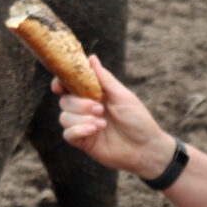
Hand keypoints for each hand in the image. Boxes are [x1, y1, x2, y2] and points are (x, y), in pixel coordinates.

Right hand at [56, 57, 174, 179]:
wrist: (146, 148)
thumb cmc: (138, 119)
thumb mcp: (122, 96)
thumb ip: (104, 79)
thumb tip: (91, 58)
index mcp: (94, 94)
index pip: (69, 85)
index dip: (61, 83)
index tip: (61, 84)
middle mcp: (86, 109)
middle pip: (65, 100)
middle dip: (79, 103)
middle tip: (99, 108)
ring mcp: (83, 125)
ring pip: (64, 117)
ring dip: (81, 118)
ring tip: (102, 123)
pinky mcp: (83, 141)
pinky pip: (68, 134)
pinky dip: (78, 130)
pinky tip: (94, 130)